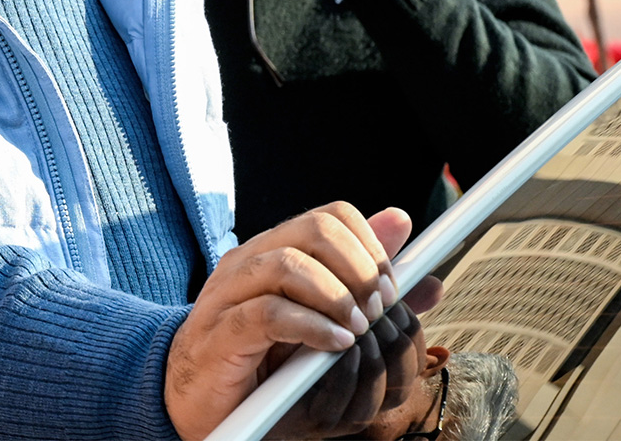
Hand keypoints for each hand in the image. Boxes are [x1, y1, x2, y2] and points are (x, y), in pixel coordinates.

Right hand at [164, 203, 417, 440]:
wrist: (196, 404)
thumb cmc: (261, 364)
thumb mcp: (321, 324)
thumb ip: (366, 293)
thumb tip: (424, 274)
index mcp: (273, 250)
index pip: (331, 216)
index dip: (372, 246)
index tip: (391, 288)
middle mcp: (249, 261)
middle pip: (315, 230)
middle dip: (359, 268)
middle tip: (378, 308)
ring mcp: (229, 293)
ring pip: (289, 264)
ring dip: (337, 297)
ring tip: (357, 329)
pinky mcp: (220, 333)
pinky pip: (269, 314)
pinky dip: (312, 328)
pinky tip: (334, 346)